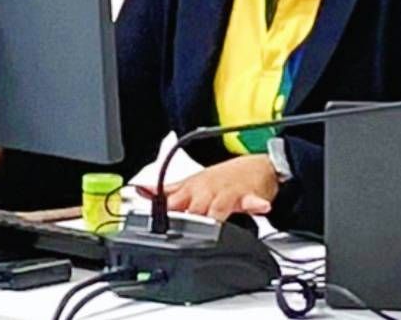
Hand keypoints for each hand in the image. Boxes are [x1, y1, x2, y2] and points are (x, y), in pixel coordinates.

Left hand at [150, 155, 279, 222]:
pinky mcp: (249, 195)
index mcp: (191, 189)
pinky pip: (252, 201)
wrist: (256, 166)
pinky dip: (255, 204)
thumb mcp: (193, 182)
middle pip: (193, 208)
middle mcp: (207, 191)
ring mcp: (227, 192)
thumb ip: (167, 190)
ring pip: (218, 206)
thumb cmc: (222, 178)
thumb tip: (141, 191)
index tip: (152, 225)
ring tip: (213, 226)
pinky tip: (259, 206)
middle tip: (180, 234)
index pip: (171, 202)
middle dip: (187, 220)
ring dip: (215, 216)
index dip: (161, 214)